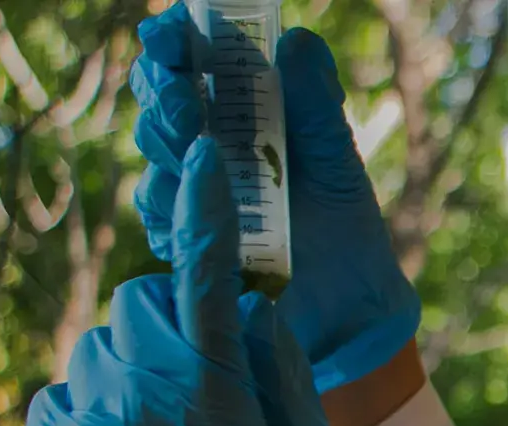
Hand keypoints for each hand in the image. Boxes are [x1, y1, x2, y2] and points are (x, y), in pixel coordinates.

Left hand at [26, 137, 331, 425]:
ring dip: (131, 369)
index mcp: (211, 400)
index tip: (199, 160)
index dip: (203, 210)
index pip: (203, 277)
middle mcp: (135, 408)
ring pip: (95, 352)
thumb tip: (247, 307)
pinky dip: (95, 413)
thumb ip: (281, 369)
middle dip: (172, 321)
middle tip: (205, 378)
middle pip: (136, 305)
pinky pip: (62, 401)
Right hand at [131, 5, 420, 392]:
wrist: (354, 308)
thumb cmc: (348, 226)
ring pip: (153, 155)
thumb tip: (295, 39)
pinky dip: (175, 206)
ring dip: (168, 146)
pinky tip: (196, 206)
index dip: (169, 38)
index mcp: (245, 110)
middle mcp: (211, 144)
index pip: (189, 57)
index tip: (169, 35)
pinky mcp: (186, 240)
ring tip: (200, 147)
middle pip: (158, 99)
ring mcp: (194, 192)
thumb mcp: (338, 162)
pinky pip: (161, 216)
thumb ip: (318, 104)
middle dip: (164, 94)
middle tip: (189, 105)